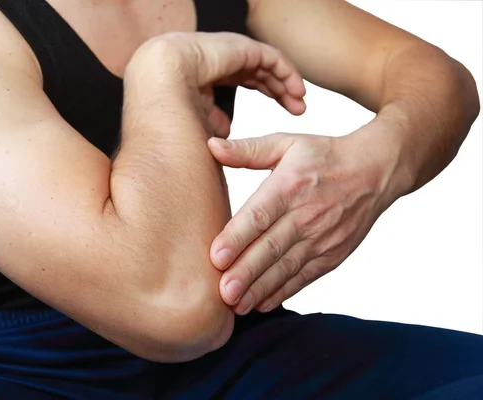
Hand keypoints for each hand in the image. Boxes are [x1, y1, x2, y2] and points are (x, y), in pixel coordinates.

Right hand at [127, 32, 306, 136]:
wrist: (157, 88)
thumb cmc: (165, 112)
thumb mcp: (194, 120)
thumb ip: (211, 120)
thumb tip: (225, 128)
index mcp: (203, 70)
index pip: (238, 76)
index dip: (260, 90)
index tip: (279, 108)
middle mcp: (216, 57)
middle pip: (254, 70)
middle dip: (276, 89)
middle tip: (296, 108)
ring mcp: (227, 49)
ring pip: (264, 64)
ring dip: (284, 84)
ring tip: (300, 103)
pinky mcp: (240, 47)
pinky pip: (270, 58)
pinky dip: (286, 73)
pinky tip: (297, 91)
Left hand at [207, 129, 399, 313]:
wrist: (375, 172)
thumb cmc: (323, 156)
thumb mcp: (286, 144)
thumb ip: (247, 150)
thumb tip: (212, 147)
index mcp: (289, 186)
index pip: (260, 215)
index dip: (238, 237)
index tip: (216, 256)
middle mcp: (306, 215)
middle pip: (271, 248)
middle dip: (246, 272)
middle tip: (223, 291)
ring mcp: (321, 238)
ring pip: (286, 267)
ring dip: (260, 287)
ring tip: (236, 304)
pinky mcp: (332, 255)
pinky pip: (304, 277)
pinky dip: (283, 291)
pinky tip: (262, 303)